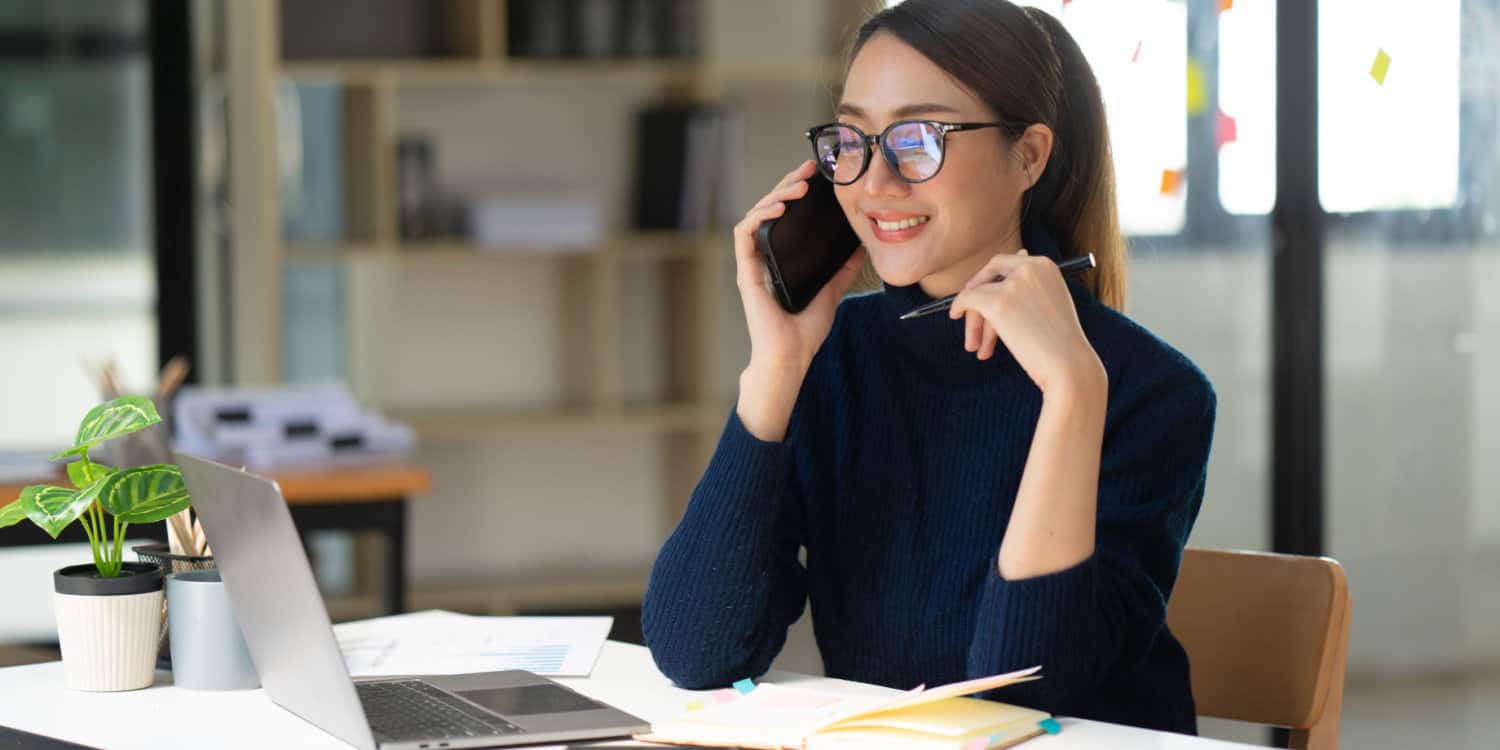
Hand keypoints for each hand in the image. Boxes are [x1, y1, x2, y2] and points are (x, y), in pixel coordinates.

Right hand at [732, 159, 866, 375]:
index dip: (796, 191)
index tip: (815, 177)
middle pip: (770, 209)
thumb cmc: (804, 332)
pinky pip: (745, 235)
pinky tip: (778, 208)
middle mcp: (763, 257)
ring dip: (776, 195)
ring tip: (798, 186)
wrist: (791, 357)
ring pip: (756, 215)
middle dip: (788, 183)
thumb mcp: (832, 292)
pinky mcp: (747, 272)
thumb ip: (842, 270)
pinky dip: (759, 216)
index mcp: (780, 259)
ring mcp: (753, 264)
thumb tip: (861, 247)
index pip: (785, 215)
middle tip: (809, 169)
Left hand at [948, 249, 1105, 397]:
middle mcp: (1030, 268)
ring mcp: (1014, 284)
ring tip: (976, 345)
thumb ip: (1031, 286)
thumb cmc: (1061, 343)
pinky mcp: (998, 301)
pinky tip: (955, 315)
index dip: (991, 277)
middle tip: (970, 315)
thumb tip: (1012, 266)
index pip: (1008, 263)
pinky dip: (959, 306)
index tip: (982, 291)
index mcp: (1046, 266)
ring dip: (975, 319)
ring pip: (980, 292)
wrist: (1069, 365)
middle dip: (979, 295)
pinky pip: (967, 298)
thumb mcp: (1050, 304)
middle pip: (991, 275)